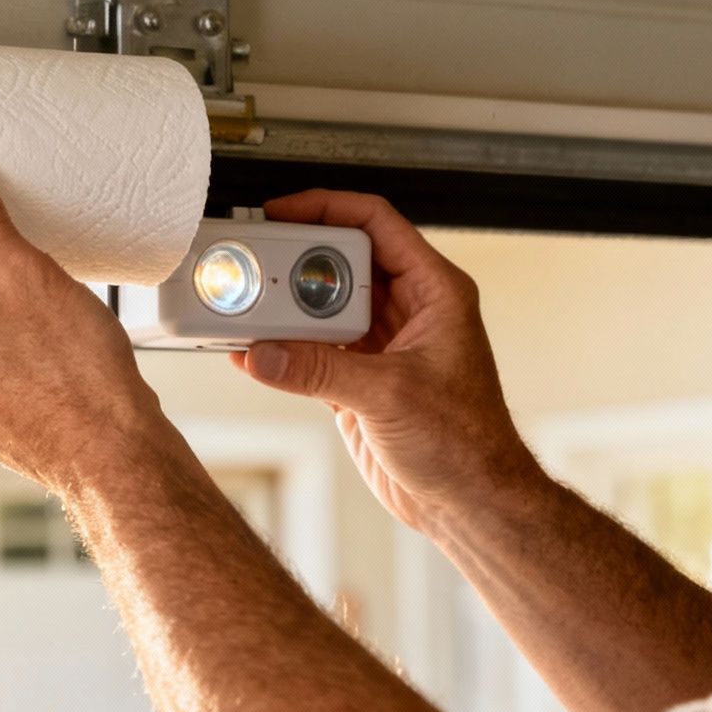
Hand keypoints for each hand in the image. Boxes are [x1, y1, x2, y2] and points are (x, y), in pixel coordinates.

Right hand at [232, 191, 540, 531]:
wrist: (468, 504)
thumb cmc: (468, 446)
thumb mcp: (391, 396)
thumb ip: (321, 370)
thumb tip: (265, 352)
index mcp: (433, 292)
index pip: (375, 223)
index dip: (326, 207)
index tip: (280, 211)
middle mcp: (406, 310)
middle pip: (337, 261)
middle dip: (291, 259)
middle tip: (251, 259)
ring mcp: (378, 343)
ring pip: (318, 305)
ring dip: (280, 306)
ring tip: (243, 304)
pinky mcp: (355, 378)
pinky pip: (307, 348)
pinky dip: (278, 348)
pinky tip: (249, 350)